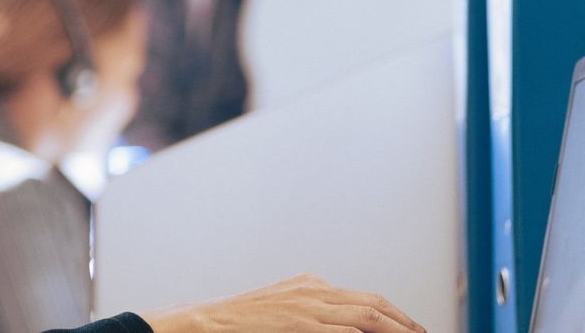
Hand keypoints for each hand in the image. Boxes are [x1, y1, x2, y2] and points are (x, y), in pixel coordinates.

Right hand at [140, 274, 425, 332]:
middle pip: (374, 303)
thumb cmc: (236, 323)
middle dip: (406, 322)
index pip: (366, 299)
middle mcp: (313, 290)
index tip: (413, 329)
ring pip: (367, 313)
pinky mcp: (299, 323)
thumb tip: (342, 325)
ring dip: (396, 328)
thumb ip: (309, 314)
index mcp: (310, 286)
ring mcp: (307, 306)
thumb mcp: (278, 310)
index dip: (396, 315)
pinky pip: (343, 328)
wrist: (201, 322)